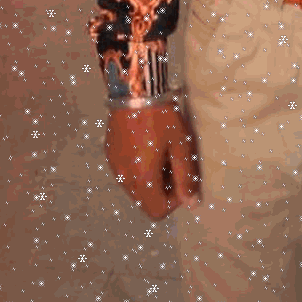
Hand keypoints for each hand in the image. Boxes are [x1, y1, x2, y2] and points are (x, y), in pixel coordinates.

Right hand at [105, 103, 200, 220]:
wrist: (135, 90)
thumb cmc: (162, 117)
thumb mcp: (180, 145)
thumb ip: (186, 177)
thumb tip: (192, 204)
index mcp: (142, 179)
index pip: (157, 211)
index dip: (174, 201)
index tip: (182, 178)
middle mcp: (123, 178)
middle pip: (145, 201)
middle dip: (162, 189)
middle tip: (174, 162)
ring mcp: (114, 166)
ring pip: (134, 188)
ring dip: (150, 179)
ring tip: (161, 152)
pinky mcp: (109, 153)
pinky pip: (125, 172)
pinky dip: (137, 168)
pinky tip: (146, 144)